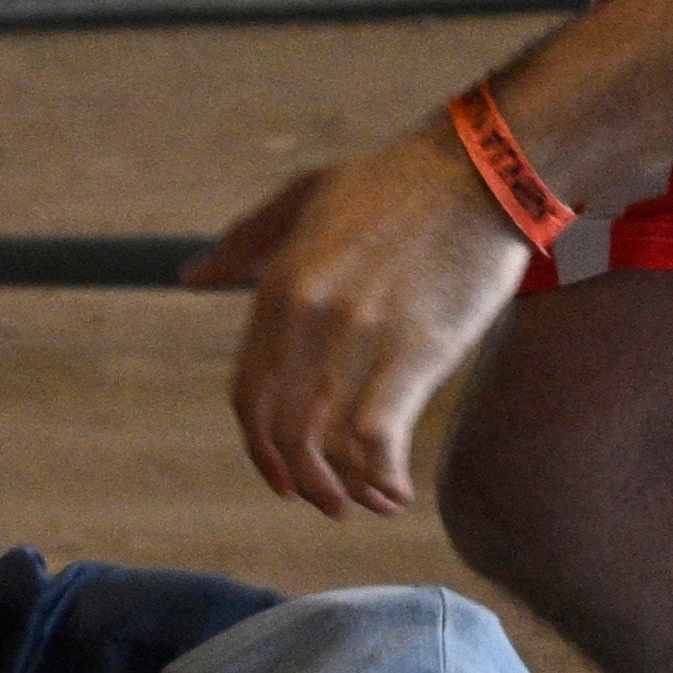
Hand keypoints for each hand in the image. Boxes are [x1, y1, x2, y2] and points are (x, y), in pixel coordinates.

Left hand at [197, 127, 541, 519]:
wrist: (483, 170)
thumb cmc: (397, 183)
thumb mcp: (304, 197)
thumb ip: (245, 242)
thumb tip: (190, 277)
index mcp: (279, 284)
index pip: (247, 393)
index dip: (259, 448)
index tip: (282, 476)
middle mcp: (310, 316)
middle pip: (285, 430)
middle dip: (305, 481)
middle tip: (329, 502)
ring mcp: (361, 335)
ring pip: (329, 444)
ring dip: (346, 490)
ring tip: (371, 502)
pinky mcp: (417, 350)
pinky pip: (379, 439)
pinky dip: (382, 478)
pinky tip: (398, 492)